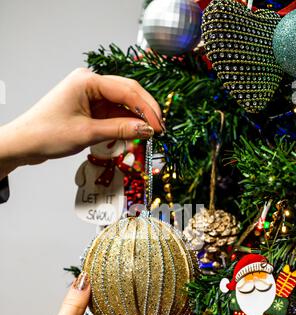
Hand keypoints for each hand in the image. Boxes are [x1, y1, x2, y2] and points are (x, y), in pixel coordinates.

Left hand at [0, 68, 163, 178]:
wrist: (24, 143)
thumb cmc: (48, 134)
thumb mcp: (88, 133)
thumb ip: (120, 130)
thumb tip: (147, 129)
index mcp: (88, 80)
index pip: (127, 90)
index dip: (147, 109)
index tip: (160, 127)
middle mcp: (90, 82)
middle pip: (128, 92)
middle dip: (145, 111)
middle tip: (160, 130)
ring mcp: (89, 94)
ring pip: (122, 103)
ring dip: (135, 119)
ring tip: (149, 134)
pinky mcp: (89, 106)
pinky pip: (113, 112)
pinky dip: (123, 123)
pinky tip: (134, 133)